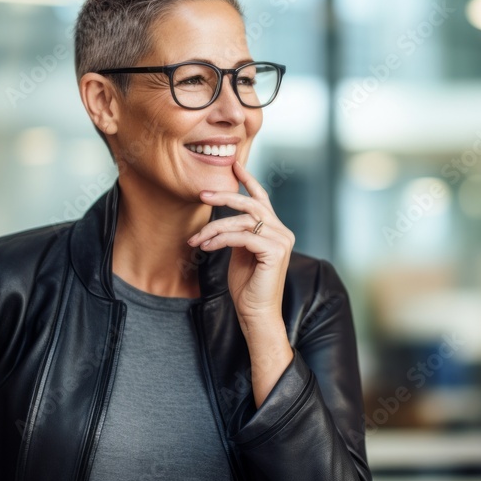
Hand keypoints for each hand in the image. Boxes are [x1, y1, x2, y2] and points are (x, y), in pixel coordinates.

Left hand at [187, 160, 295, 340]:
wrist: (257, 314)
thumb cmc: (247, 288)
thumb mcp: (240, 253)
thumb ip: (238, 233)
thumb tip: (223, 219)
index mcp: (276, 231)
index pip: (262, 199)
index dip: (248, 180)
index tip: (235, 165)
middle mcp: (283, 232)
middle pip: (251, 204)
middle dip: (224, 197)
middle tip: (202, 195)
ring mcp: (282, 241)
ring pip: (243, 220)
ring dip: (214, 228)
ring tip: (197, 239)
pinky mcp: (275, 251)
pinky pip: (242, 236)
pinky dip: (220, 239)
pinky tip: (206, 247)